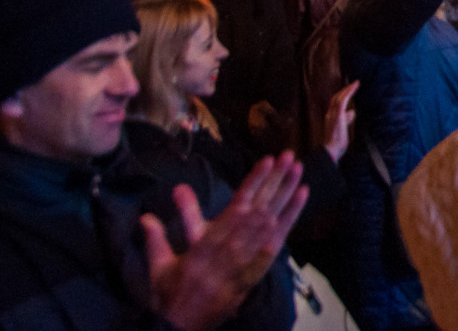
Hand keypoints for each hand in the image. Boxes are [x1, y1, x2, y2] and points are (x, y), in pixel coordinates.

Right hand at [143, 152, 307, 330]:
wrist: (184, 326)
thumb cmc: (173, 295)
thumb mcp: (160, 266)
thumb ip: (156, 238)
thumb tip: (144, 217)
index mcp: (210, 242)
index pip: (237, 204)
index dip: (253, 180)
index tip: (266, 160)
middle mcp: (233, 246)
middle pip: (260, 206)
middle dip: (276, 179)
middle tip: (289, 155)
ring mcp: (248, 258)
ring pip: (272, 220)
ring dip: (287, 193)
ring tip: (298, 170)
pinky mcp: (258, 269)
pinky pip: (278, 242)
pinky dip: (291, 219)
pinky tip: (302, 200)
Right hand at [322, 81, 358, 162]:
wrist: (331, 151)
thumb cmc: (337, 144)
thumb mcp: (343, 129)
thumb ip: (346, 120)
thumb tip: (351, 112)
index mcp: (330, 118)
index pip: (335, 104)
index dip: (342, 96)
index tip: (349, 91)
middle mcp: (330, 114)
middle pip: (336, 98)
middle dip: (344, 90)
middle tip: (354, 84)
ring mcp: (333, 114)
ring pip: (339, 97)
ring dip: (348, 89)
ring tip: (356, 84)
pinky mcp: (338, 115)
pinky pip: (343, 100)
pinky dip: (348, 92)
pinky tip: (355, 86)